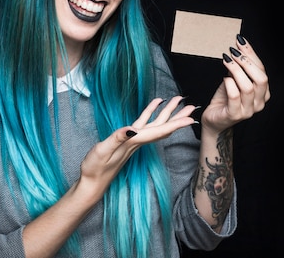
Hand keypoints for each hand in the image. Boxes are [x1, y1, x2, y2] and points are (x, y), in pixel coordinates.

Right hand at [78, 96, 196, 199]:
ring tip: (177, 100)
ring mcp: (133, 141)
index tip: (190, 118)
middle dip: (177, 117)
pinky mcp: (127, 140)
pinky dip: (150, 112)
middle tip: (191, 106)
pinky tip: (155, 104)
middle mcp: (138, 142)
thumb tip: (132, 128)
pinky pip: (143, 123)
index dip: (175, 125)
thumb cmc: (95, 168)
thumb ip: (117, 139)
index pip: (159, 132)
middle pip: (163, 128)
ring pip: (156, 124)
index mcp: (134, 142)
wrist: (92, 182)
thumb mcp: (103, 151)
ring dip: (167, 112)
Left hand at [201, 36, 270, 133]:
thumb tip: (238, 46)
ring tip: (226, 60)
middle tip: (233, 52)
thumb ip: (239, 67)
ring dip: (236, 70)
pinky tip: (224, 78)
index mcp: (263, 93)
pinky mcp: (235, 115)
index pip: (262, 70)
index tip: (240, 41)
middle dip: (246, 62)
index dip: (251, 54)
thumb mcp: (233, 79)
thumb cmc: (225, 99)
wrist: (214, 119)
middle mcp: (259, 102)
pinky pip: (235, 96)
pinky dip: (229, 84)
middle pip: (261, 79)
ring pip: (248, 87)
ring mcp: (248, 111)